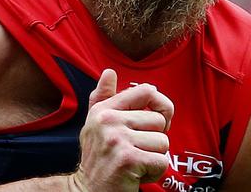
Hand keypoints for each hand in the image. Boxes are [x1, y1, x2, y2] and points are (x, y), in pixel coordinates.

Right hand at [70, 69, 172, 191]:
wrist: (87, 191)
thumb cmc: (96, 158)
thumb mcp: (95, 125)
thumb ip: (103, 98)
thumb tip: (109, 72)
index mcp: (104, 109)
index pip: (147, 91)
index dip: (161, 106)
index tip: (155, 122)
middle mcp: (108, 119)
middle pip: (159, 120)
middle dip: (154, 140)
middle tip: (135, 151)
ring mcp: (117, 138)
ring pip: (163, 142)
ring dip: (154, 158)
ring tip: (135, 163)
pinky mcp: (128, 159)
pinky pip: (162, 161)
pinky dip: (154, 173)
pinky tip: (136, 174)